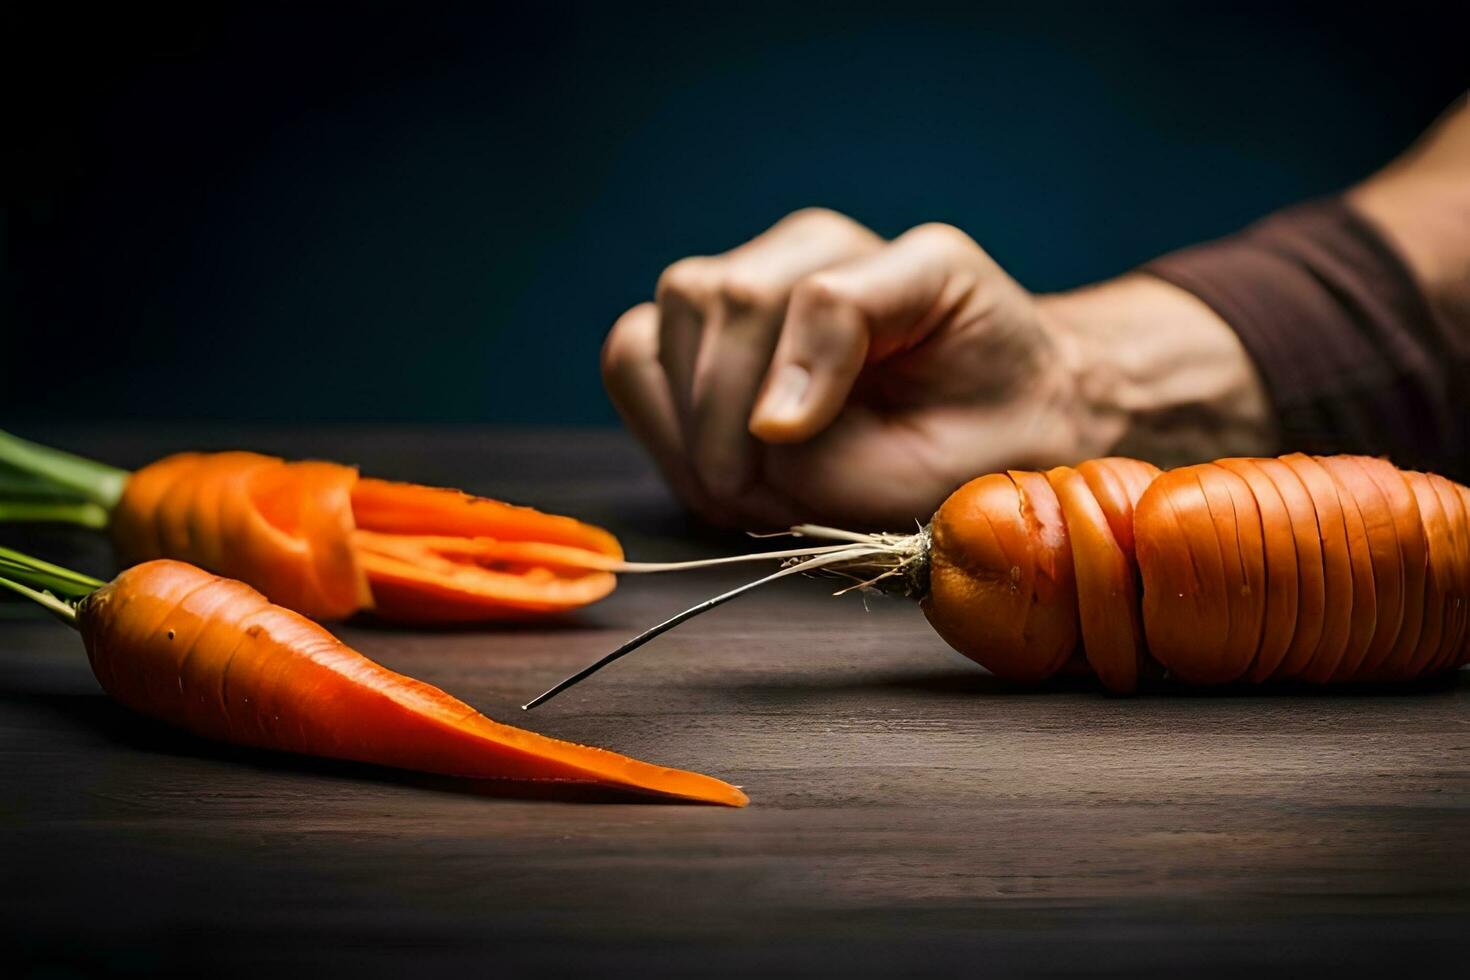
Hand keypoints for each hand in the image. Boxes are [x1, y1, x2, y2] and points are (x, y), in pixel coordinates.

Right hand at [603, 208, 1271, 528]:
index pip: (826, 298)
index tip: (785, 457)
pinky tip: (707, 463)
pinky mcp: (710, 318)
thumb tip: (762, 430)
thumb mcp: (956, 466)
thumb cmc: (979, 447)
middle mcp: (828, 251)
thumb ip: (857, 455)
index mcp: (921, 266)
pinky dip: (657, 417)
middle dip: (724, 420)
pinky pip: (636, 352)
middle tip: (758, 501)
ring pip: (668, 319)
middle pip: (727, 298)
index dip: (798, 382)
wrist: (985, 429)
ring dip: (685, 423)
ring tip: (736, 488)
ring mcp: (762, 273)